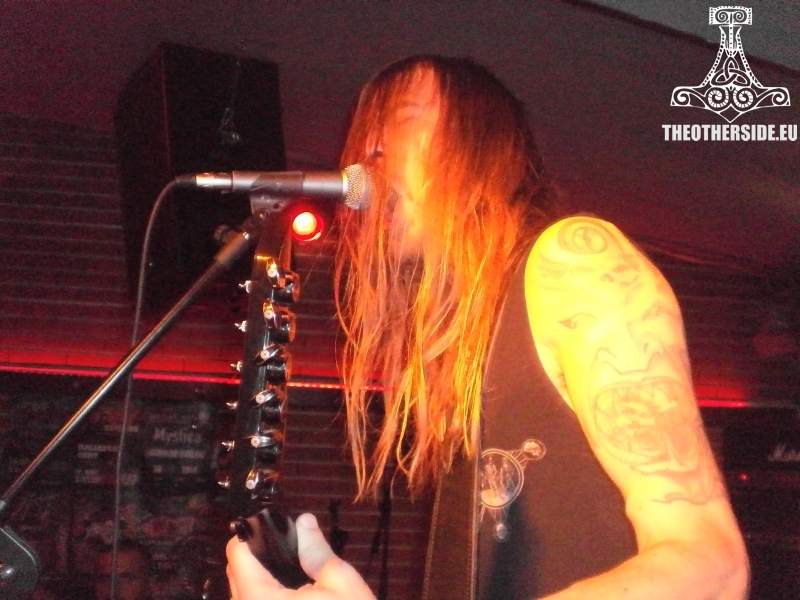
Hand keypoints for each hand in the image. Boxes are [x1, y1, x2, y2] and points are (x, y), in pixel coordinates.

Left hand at [226, 513, 375, 599]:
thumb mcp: (341, 584)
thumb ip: (316, 551)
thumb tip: (304, 522)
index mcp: (260, 599)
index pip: (236, 555)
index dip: (250, 535)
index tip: (272, 530)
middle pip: (236, 575)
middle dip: (257, 559)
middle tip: (291, 556)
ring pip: (242, 597)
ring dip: (260, 584)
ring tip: (294, 584)